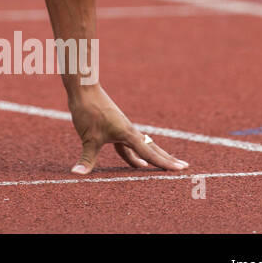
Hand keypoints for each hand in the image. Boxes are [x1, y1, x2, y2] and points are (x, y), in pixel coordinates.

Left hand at [68, 84, 188, 174]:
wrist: (84, 89)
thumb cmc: (88, 110)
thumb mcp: (87, 138)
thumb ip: (86, 158)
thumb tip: (76, 174)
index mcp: (128, 134)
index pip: (150, 153)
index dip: (165, 163)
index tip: (181, 169)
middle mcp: (129, 131)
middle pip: (152, 148)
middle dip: (167, 159)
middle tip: (184, 166)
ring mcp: (123, 128)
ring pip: (142, 146)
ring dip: (153, 156)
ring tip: (165, 165)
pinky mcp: (115, 126)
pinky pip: (130, 144)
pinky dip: (135, 154)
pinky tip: (137, 161)